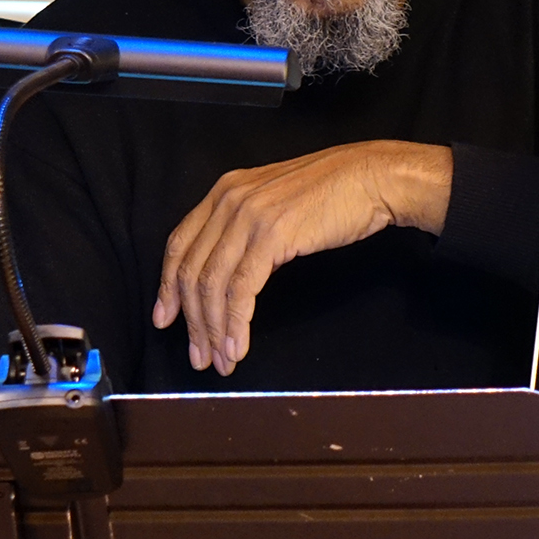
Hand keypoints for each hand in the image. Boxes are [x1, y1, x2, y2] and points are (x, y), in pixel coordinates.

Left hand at [152, 141, 452, 374]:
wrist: (373, 178)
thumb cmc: (335, 194)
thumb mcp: (276, 204)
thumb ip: (248, 229)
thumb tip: (233, 272)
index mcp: (226, 190)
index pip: (180, 243)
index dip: (167, 287)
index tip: (165, 319)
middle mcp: (229, 200)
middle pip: (191, 270)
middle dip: (191, 321)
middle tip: (198, 356)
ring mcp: (249, 216)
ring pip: (212, 284)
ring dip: (213, 330)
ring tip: (220, 360)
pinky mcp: (272, 234)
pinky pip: (242, 289)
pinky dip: (235, 323)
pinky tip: (238, 346)